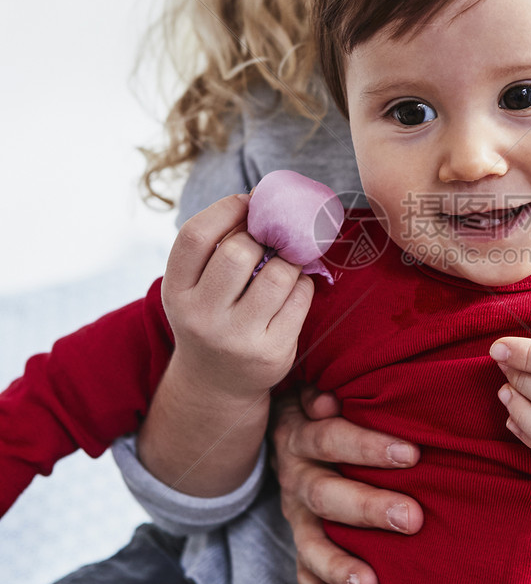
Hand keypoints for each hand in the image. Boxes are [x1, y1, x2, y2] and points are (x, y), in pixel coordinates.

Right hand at [163, 194, 313, 401]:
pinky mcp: (270, 352)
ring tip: (284, 262)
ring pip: (278, 274)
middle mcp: (200, 316)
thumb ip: (216, 248)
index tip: (248, 202)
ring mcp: (236, 338)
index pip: (194, 235)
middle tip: (271, 237)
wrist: (216, 383)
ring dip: (289, 259)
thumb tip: (263, 200)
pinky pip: (300, 298)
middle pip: (238, 252)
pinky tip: (293, 288)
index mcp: (175, 291)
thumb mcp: (194, 287)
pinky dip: (303, 283)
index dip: (226, 209)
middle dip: (262, 237)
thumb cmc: (211, 316)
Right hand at [271, 387, 423, 583]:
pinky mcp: (298, 540)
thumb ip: (326, 393)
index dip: (367, 447)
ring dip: (339, 564)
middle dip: (368, 508)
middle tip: (412, 518)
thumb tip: (329, 400)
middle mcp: (295, 476)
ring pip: (309, 541)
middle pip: (325, 494)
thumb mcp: (321, 391)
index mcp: (301, 435)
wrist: (285, 429)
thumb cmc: (326, 408)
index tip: (412, 454)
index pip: (330, 439)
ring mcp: (295, 513)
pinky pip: (302, 571)